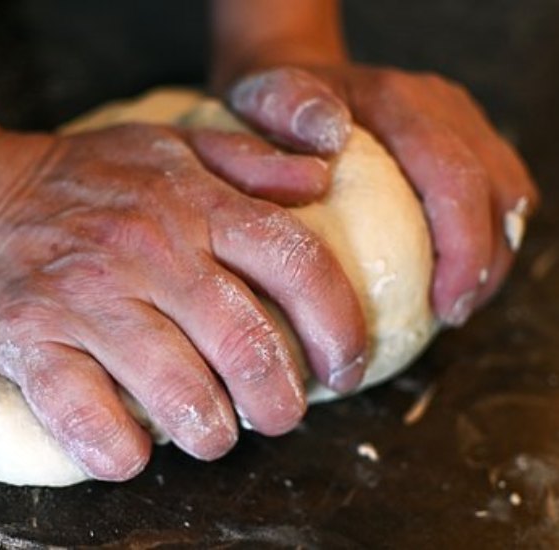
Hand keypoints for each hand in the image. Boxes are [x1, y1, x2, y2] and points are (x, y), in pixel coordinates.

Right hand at [0, 125, 366, 479]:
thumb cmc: (83, 181)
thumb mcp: (171, 147)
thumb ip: (251, 161)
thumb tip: (322, 181)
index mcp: (192, 204)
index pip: (295, 261)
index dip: (338, 324)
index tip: (344, 368)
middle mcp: (145, 249)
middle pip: (244, 342)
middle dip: (279, 400)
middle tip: (281, 416)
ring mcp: (84, 296)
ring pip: (174, 386)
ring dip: (209, 430)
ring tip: (213, 435)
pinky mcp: (26, 336)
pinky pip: (80, 409)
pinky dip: (114, 447)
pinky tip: (130, 456)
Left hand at [226, 65, 539, 325]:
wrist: (290, 96)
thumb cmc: (270, 113)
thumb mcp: (261, 103)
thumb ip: (285, 108)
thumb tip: (331, 134)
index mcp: (395, 101)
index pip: (452, 174)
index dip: (464, 247)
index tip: (446, 306)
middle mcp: (437, 105)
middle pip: (496, 188)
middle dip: (485, 262)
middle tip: (452, 313)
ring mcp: (456, 121)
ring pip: (508, 193)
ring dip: (491, 254)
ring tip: (453, 300)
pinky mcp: (461, 141)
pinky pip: (495, 195)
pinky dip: (485, 240)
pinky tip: (449, 274)